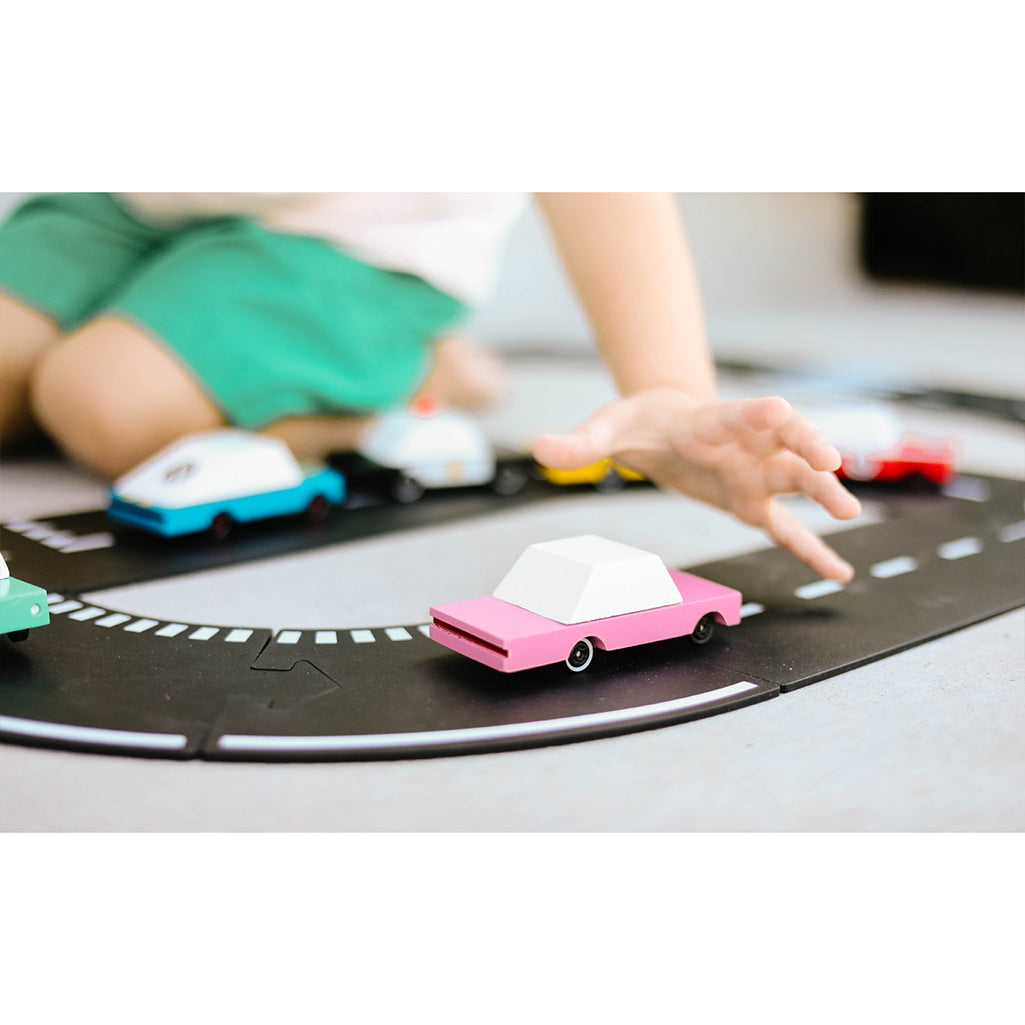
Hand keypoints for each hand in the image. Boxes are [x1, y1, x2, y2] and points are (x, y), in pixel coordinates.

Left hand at [533, 388, 861, 580]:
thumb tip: (538, 447)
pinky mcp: (750, 502)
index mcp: (708, 421)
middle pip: (782, 444)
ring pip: (794, 481)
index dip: (758, 413)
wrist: (662, 419)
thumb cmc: (639, 420)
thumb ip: (578, 441)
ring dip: (822, 494)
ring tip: (847, 513)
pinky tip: (838, 570)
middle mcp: (742, 445)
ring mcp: (752, 473)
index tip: (782, 411)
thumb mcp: (606, 427)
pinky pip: (785, 529)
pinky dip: (810, 549)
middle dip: (808, 450)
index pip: (736, 414)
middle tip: (830, 464)